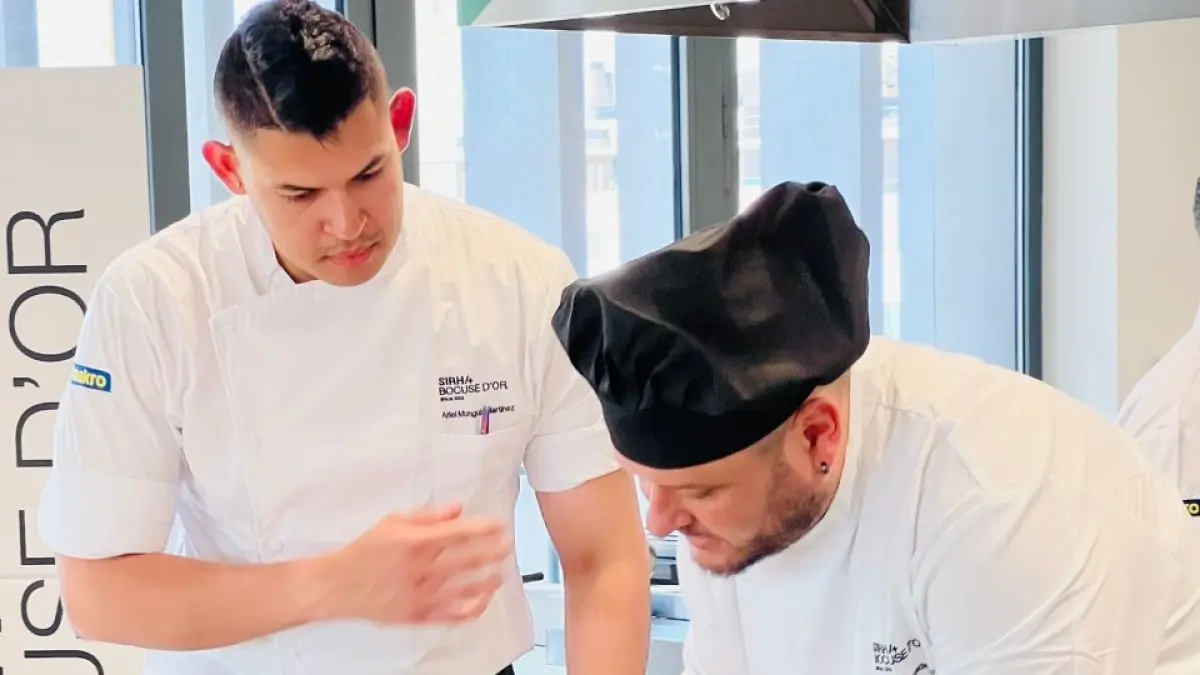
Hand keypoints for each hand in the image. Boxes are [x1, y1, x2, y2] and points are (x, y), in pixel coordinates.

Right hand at [322, 504, 511, 624]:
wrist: (339, 586)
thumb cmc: (364, 553)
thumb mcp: (393, 523)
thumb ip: (428, 517)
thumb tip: (457, 510)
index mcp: (415, 543)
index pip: (459, 533)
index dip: (484, 528)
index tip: (499, 526)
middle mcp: (421, 569)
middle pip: (467, 560)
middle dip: (492, 553)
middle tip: (507, 547)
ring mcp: (421, 595)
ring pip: (465, 589)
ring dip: (487, 581)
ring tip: (501, 574)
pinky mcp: (418, 615)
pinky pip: (453, 615)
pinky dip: (472, 609)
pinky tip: (483, 601)